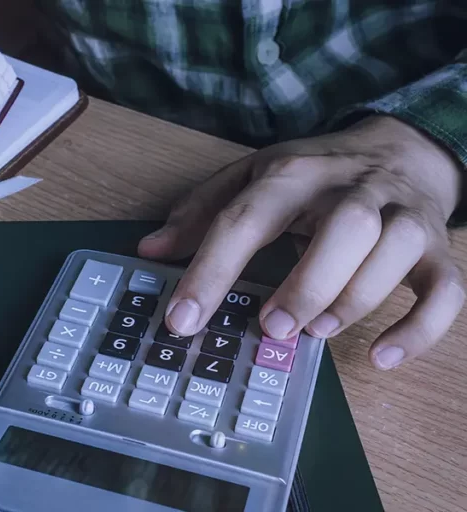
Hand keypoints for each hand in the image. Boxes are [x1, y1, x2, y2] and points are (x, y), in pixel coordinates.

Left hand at [139, 115, 464, 369]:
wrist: (402, 148)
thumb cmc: (315, 173)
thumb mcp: (250, 176)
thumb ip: (199, 212)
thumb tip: (149, 251)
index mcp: (292, 175)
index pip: (246, 220)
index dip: (210, 272)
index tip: (181, 321)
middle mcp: (352, 191)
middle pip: (344, 229)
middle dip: (308, 283)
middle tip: (271, 327)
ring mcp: (402, 218)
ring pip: (395, 254)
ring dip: (356, 300)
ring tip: (317, 333)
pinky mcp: (437, 248)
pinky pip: (447, 290)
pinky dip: (421, 329)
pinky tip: (383, 357)